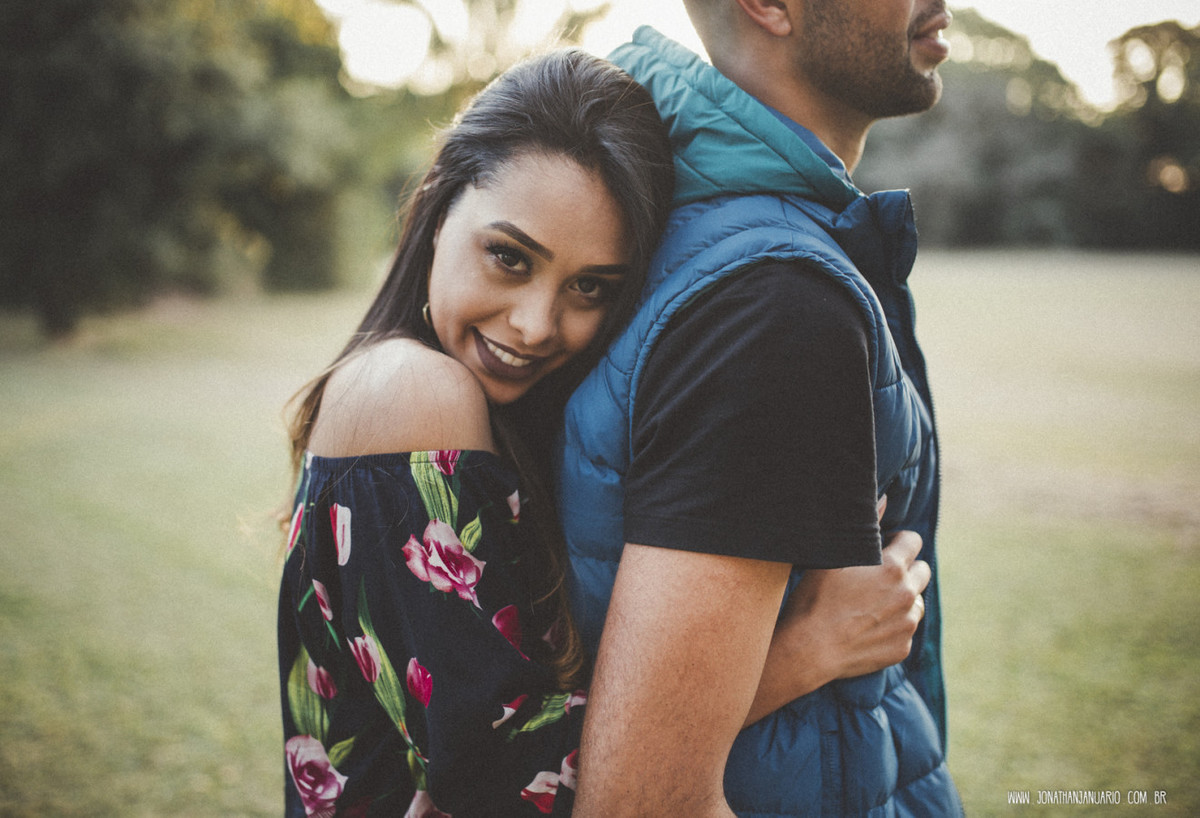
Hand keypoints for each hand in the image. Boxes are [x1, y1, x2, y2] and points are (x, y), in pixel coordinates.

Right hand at [743, 500, 929, 725]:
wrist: (809, 649)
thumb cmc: (815, 597)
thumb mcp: (834, 556)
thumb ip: (865, 524)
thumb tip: (884, 497)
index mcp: (892, 566)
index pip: (914, 540)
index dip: (898, 541)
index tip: (883, 547)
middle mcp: (906, 594)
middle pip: (923, 571)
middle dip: (906, 569)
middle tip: (878, 576)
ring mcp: (907, 623)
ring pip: (916, 602)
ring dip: (901, 599)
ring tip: (871, 604)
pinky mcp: (902, 648)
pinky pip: (904, 630)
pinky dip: (892, 626)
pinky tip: (867, 626)